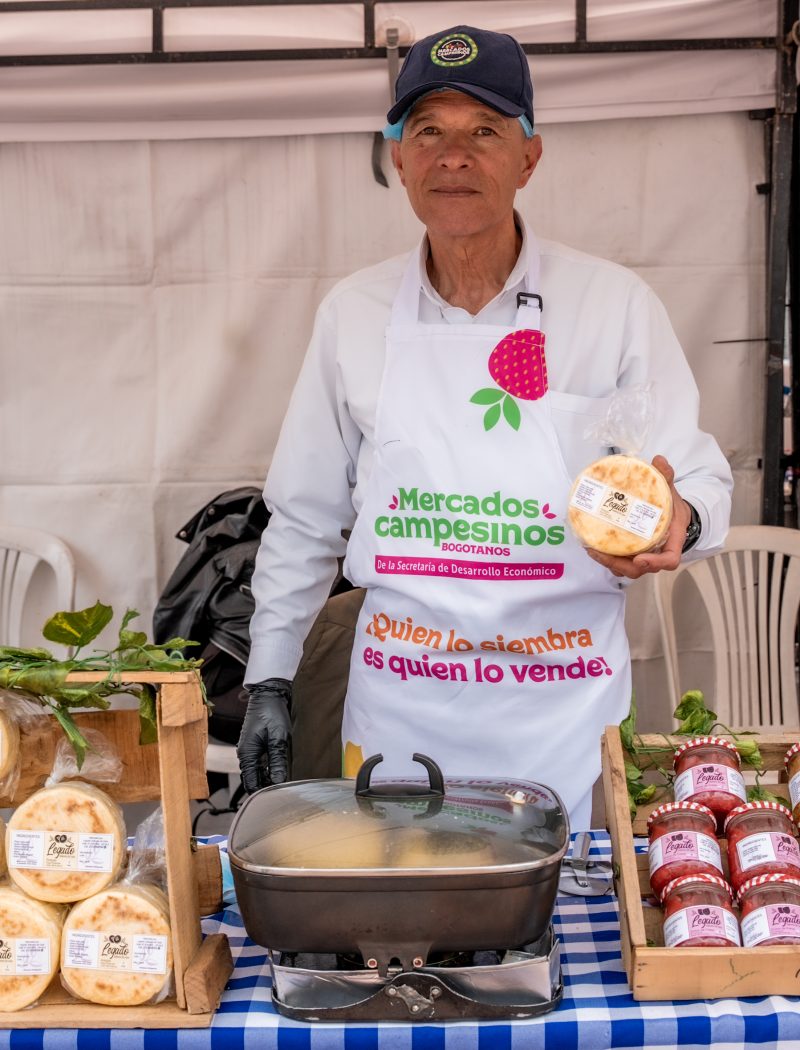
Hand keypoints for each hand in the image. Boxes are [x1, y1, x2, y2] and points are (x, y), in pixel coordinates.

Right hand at [237, 678, 291, 792]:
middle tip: (283, 793)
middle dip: (265, 787)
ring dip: (267, 778)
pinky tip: (278, 771)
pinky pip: (259, 763)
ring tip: (283, 784)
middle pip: (253, 779)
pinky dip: (267, 769)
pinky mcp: (254, 745)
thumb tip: (279, 782)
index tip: (276, 799)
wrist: (268, 694)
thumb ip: (278, 761)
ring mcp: (249, 749)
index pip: (251, 782)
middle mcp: (245, 754)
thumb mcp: (278, 738)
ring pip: (256, 772)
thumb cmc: (272, 713)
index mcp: (247, 754)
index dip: (261, 793)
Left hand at [585, 455, 690, 580]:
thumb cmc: (673, 506)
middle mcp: (658, 552)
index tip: (640, 558)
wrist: (674, 515)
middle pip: (642, 569)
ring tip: (591, 550)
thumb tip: (659, 460)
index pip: (669, 559)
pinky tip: (592, 547)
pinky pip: (621, 563)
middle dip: (621, 565)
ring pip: (628, 569)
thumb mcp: (671, 490)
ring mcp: (645, 556)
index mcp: (673, 540)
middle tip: (601, 552)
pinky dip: (607, 559)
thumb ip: (666, 477)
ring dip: (610, 563)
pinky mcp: (633, 555)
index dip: (655, 562)